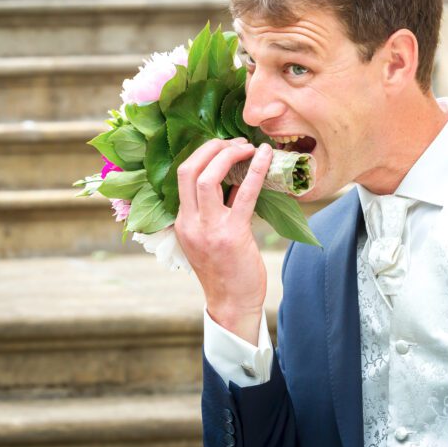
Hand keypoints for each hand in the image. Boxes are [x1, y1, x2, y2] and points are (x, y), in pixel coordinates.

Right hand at [174, 138, 273, 344]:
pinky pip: (244, 194)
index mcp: (182, 222)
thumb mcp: (209, 238)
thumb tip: (234, 178)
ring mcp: (209, 229)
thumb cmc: (225, 270)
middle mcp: (190, 223)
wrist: (233, 304)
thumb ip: (215, 209)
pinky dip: (256, 171)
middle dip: (212, 148)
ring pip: (208, 178)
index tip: (222, 146)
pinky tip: (265, 156)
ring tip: (247, 146)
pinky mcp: (232, 235)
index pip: (182, 176)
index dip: (202, 154)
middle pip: (189, 170)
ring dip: (229, 154)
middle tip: (235, 142)